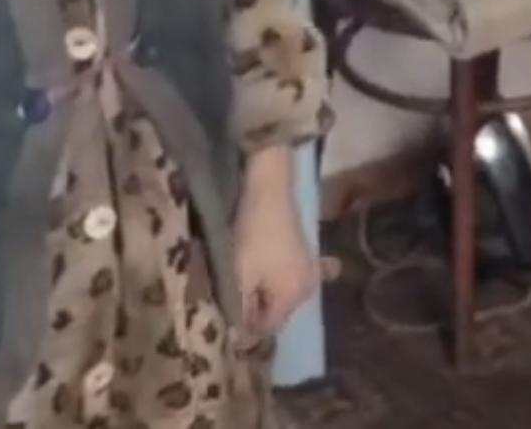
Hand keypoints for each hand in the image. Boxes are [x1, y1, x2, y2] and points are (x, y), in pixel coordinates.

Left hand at [232, 150, 319, 342]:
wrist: (267, 190)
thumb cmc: (251, 237)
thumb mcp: (238, 277)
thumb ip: (239, 311)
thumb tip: (239, 340)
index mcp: (292, 298)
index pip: (265, 328)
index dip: (243, 327)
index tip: (221, 320)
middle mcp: (308, 287)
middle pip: (275, 311)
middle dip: (254, 311)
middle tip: (228, 302)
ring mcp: (309, 267)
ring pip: (282, 294)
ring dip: (264, 295)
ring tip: (243, 288)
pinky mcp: (303, 250)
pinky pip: (291, 275)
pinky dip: (283, 279)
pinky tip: (285, 280)